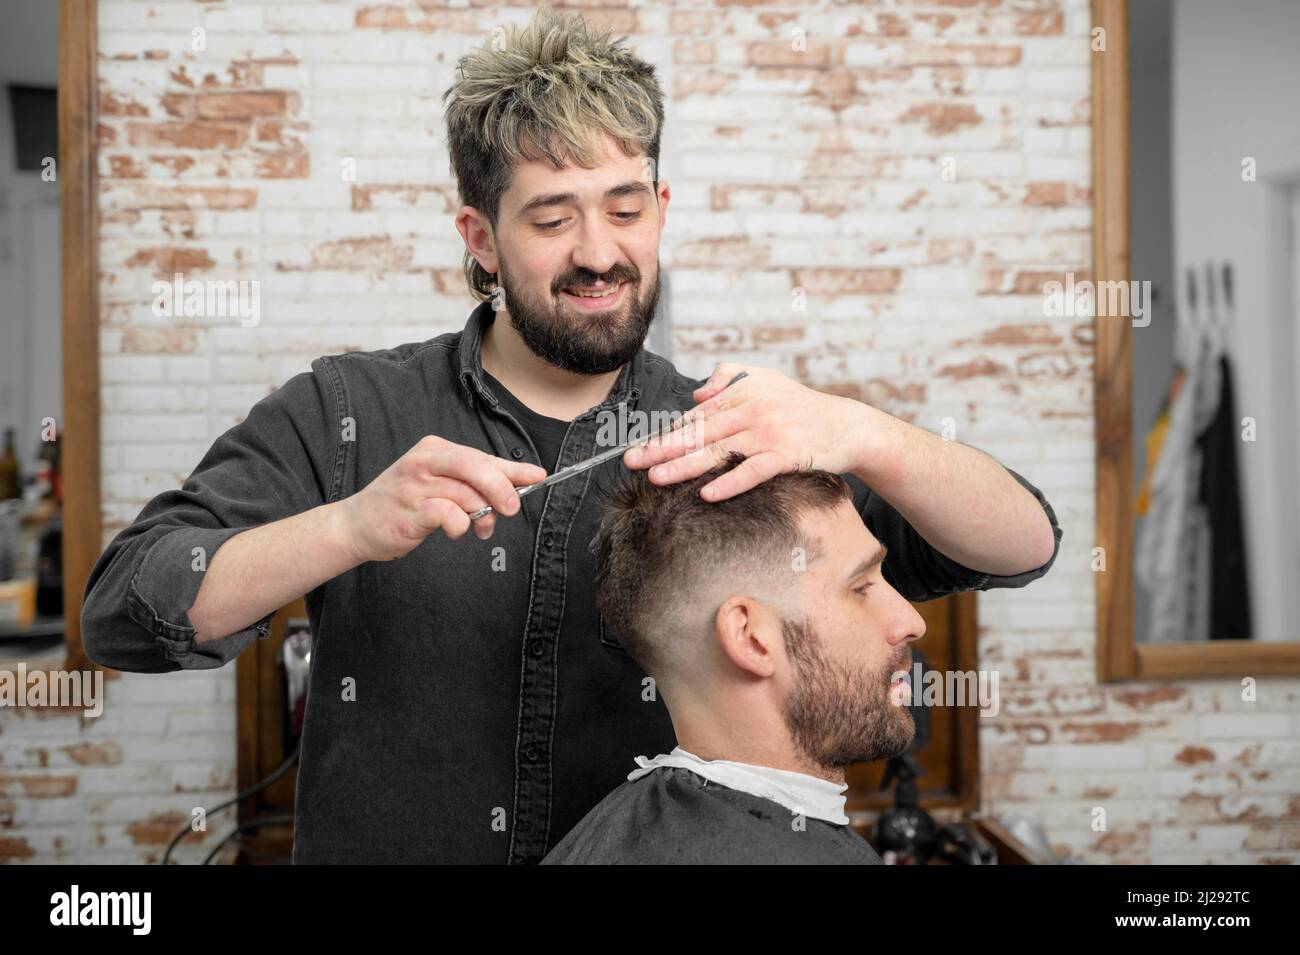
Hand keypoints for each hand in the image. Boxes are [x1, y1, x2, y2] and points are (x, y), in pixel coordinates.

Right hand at [341, 435, 545, 561]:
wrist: (357, 525)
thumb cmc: (404, 504)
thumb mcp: (438, 485)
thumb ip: (471, 486)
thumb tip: (514, 490)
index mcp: (434, 449)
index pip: (481, 456)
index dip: (512, 468)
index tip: (537, 476)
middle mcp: (424, 461)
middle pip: (475, 466)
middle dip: (501, 487)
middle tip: (511, 508)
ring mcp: (414, 485)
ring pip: (466, 494)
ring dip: (480, 516)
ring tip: (478, 528)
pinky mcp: (409, 510)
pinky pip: (448, 514)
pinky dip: (460, 525)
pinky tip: (456, 530)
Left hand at [622, 362, 873, 500]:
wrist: (844, 425)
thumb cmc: (799, 405)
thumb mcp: (765, 380)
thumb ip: (729, 378)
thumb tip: (697, 392)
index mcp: (740, 394)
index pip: (695, 416)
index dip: (665, 432)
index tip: (639, 446)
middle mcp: (751, 410)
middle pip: (699, 432)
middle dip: (662, 447)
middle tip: (632, 461)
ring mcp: (768, 432)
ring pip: (718, 451)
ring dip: (685, 466)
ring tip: (657, 478)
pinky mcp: (787, 454)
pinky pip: (753, 470)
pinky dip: (730, 482)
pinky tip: (707, 494)